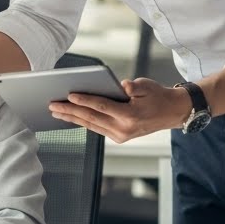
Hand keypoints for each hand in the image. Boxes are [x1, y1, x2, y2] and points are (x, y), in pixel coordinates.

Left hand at [49, 78, 193, 142]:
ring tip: (56, 112)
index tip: (69, 95)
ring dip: (72, 118)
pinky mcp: (119, 137)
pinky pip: (97, 128)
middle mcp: (123, 129)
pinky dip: (83, 122)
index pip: (101, 107)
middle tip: (53, 105)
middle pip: (91, 118)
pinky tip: (71, 117)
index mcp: (130, 116)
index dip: (84, 101)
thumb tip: (121, 86)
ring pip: (91, 125)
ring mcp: (120, 136)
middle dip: (70, 111)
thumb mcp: (147, 85)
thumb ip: (133, 86)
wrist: (171, 113)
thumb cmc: (158, 96)